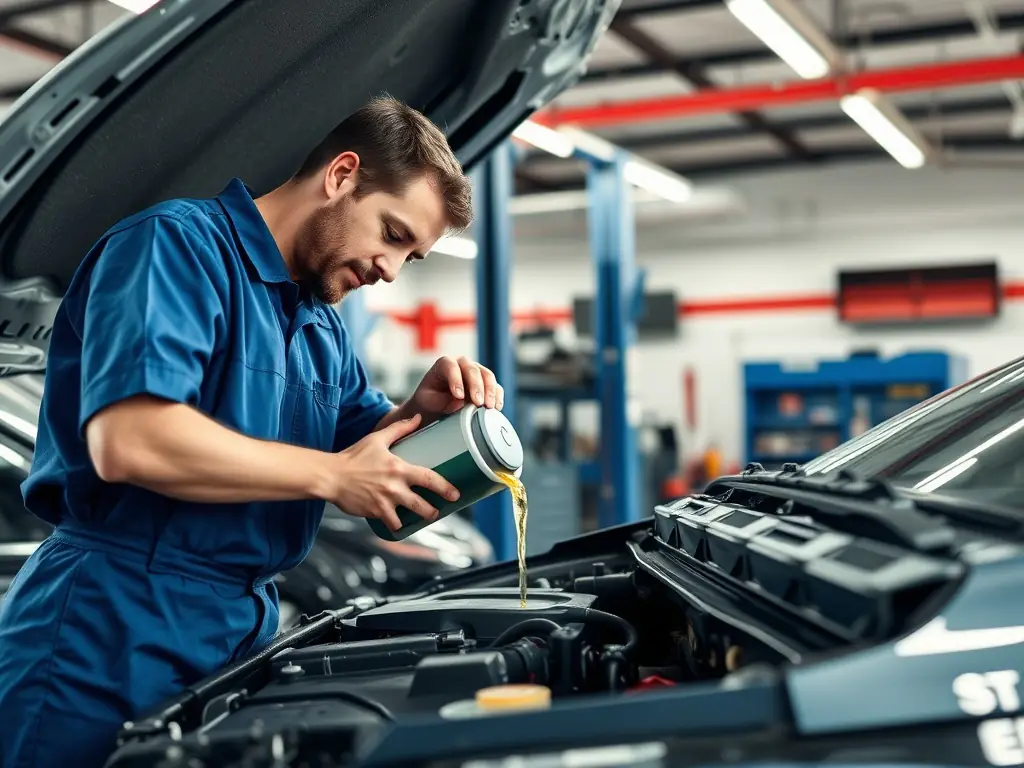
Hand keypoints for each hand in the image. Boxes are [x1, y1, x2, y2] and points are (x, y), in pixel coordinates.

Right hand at [330, 414, 460, 531]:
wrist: (331, 475)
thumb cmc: (353, 456)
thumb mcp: (377, 439)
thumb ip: (400, 428)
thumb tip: (418, 418)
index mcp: (398, 468)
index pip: (429, 478)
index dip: (445, 488)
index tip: (455, 495)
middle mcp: (394, 487)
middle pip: (422, 504)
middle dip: (433, 511)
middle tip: (437, 511)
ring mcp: (384, 502)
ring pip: (408, 516)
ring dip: (418, 519)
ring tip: (423, 517)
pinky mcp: (375, 512)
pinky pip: (391, 523)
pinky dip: (396, 524)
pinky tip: (399, 523)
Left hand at [408, 356, 503, 420]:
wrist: (436, 406)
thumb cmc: (430, 400)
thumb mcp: (428, 400)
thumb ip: (440, 400)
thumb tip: (461, 402)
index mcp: (444, 363)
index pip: (451, 367)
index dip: (456, 380)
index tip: (458, 396)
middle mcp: (461, 363)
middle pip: (473, 370)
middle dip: (477, 387)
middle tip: (478, 403)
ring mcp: (476, 371)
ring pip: (487, 375)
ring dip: (490, 391)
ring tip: (489, 407)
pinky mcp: (486, 383)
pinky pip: (496, 386)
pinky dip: (497, 397)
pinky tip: (496, 407)